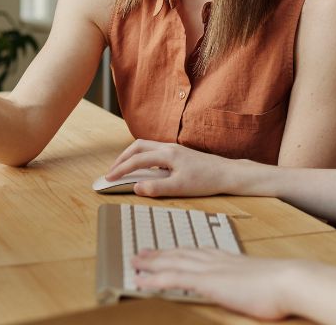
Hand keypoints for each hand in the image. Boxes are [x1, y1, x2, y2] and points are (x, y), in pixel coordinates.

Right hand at [105, 140, 241, 196]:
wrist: (227, 173)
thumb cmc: (206, 181)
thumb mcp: (180, 188)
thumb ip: (156, 188)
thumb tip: (136, 187)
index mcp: (167, 154)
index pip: (136, 160)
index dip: (120, 169)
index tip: (108, 178)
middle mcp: (169, 148)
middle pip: (137, 146)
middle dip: (122, 158)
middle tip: (112, 172)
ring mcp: (174, 148)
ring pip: (146, 147)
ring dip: (132, 156)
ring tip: (124, 169)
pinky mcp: (179, 153)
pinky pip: (154, 150)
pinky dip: (142, 157)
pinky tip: (144, 168)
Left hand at [133, 249, 298, 320]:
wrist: (289, 281)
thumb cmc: (283, 286)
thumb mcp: (263, 281)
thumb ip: (251, 281)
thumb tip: (253, 288)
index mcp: (229, 259)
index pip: (198, 252)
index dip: (179, 251)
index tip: (168, 250)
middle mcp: (216, 260)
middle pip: (181, 254)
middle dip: (160, 253)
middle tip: (142, 252)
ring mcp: (211, 270)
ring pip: (172, 263)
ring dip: (151, 263)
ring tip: (135, 262)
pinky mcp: (208, 282)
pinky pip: (173, 279)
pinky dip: (154, 279)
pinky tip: (141, 281)